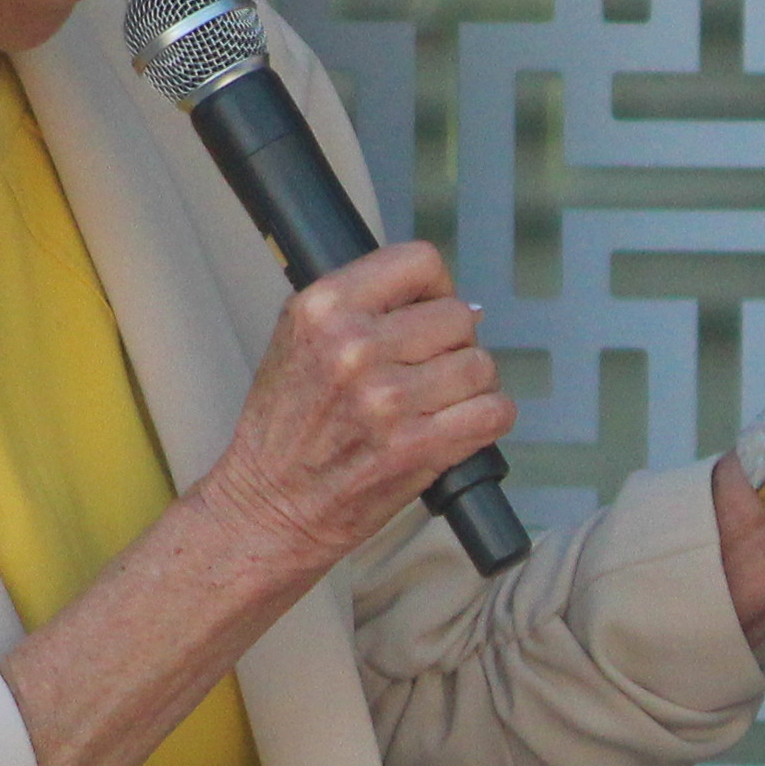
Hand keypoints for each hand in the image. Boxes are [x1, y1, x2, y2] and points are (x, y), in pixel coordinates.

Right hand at [198, 238, 512, 578]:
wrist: (270, 504)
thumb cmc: (287, 427)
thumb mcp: (300, 339)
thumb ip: (364, 306)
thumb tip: (455, 299)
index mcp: (323, 309)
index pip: (420, 261)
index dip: (435, 289)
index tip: (426, 313)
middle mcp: (355, 347)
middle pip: (459, 316)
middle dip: (451, 345)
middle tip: (424, 373)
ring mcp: (387, 399)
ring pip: (481, 365)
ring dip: (470, 386)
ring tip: (436, 403)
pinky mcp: (416, 446)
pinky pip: (493, 412)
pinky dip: (487, 419)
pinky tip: (459, 425)